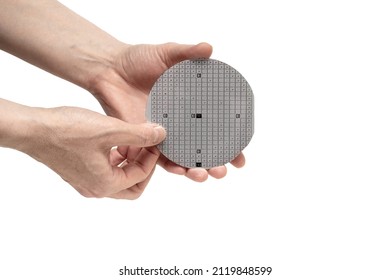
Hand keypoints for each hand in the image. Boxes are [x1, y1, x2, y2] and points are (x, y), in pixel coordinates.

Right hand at [18, 106, 165, 198]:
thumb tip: (160, 135)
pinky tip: (114, 141)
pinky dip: (115, 159)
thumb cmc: (68, 131)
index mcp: (106, 185)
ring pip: (118, 178)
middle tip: (145, 147)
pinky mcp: (78, 172)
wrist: (34, 129)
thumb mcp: (111, 130)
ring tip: (130, 141)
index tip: (154, 141)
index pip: (140, 177)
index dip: (151, 159)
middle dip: (142, 165)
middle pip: (131, 185)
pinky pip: (104, 171)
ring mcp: (85, 182)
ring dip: (128, 161)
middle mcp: (95, 189)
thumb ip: (140, 134)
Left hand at [90, 43, 244, 180]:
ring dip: (196, 170)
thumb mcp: (166, 53)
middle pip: (203, 150)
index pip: (216, 128)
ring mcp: (164, 134)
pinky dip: (172, 166)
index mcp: (191, 106)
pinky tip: (182, 170)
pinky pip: (159, 157)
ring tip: (206, 174)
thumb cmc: (138, 60)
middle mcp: (180, 124)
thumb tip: (210, 48)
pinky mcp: (146, 139)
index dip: (230, 142)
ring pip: (184, 159)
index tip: (241, 154)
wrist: (110, 69)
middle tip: (225, 169)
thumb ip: (187, 52)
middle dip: (217, 163)